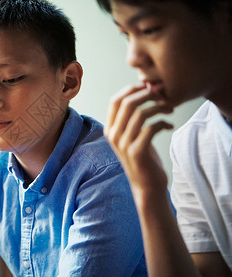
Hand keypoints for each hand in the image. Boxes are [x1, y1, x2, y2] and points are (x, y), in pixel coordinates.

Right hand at [103, 84, 173, 201]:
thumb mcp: (132, 135)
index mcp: (110, 129)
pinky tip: (170, 124)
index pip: (115, 100)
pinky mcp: (137, 152)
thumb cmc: (144, 156)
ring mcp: (124, 145)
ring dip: (159, 107)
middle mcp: (113, 136)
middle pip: (128, 103)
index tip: (148, 88)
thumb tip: (145, 89)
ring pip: (141, 114)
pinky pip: (151, 128)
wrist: (147, 185)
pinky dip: (163, 122)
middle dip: (148, 94)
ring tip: (170, 109)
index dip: (132, 89)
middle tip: (163, 96)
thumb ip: (133, 116)